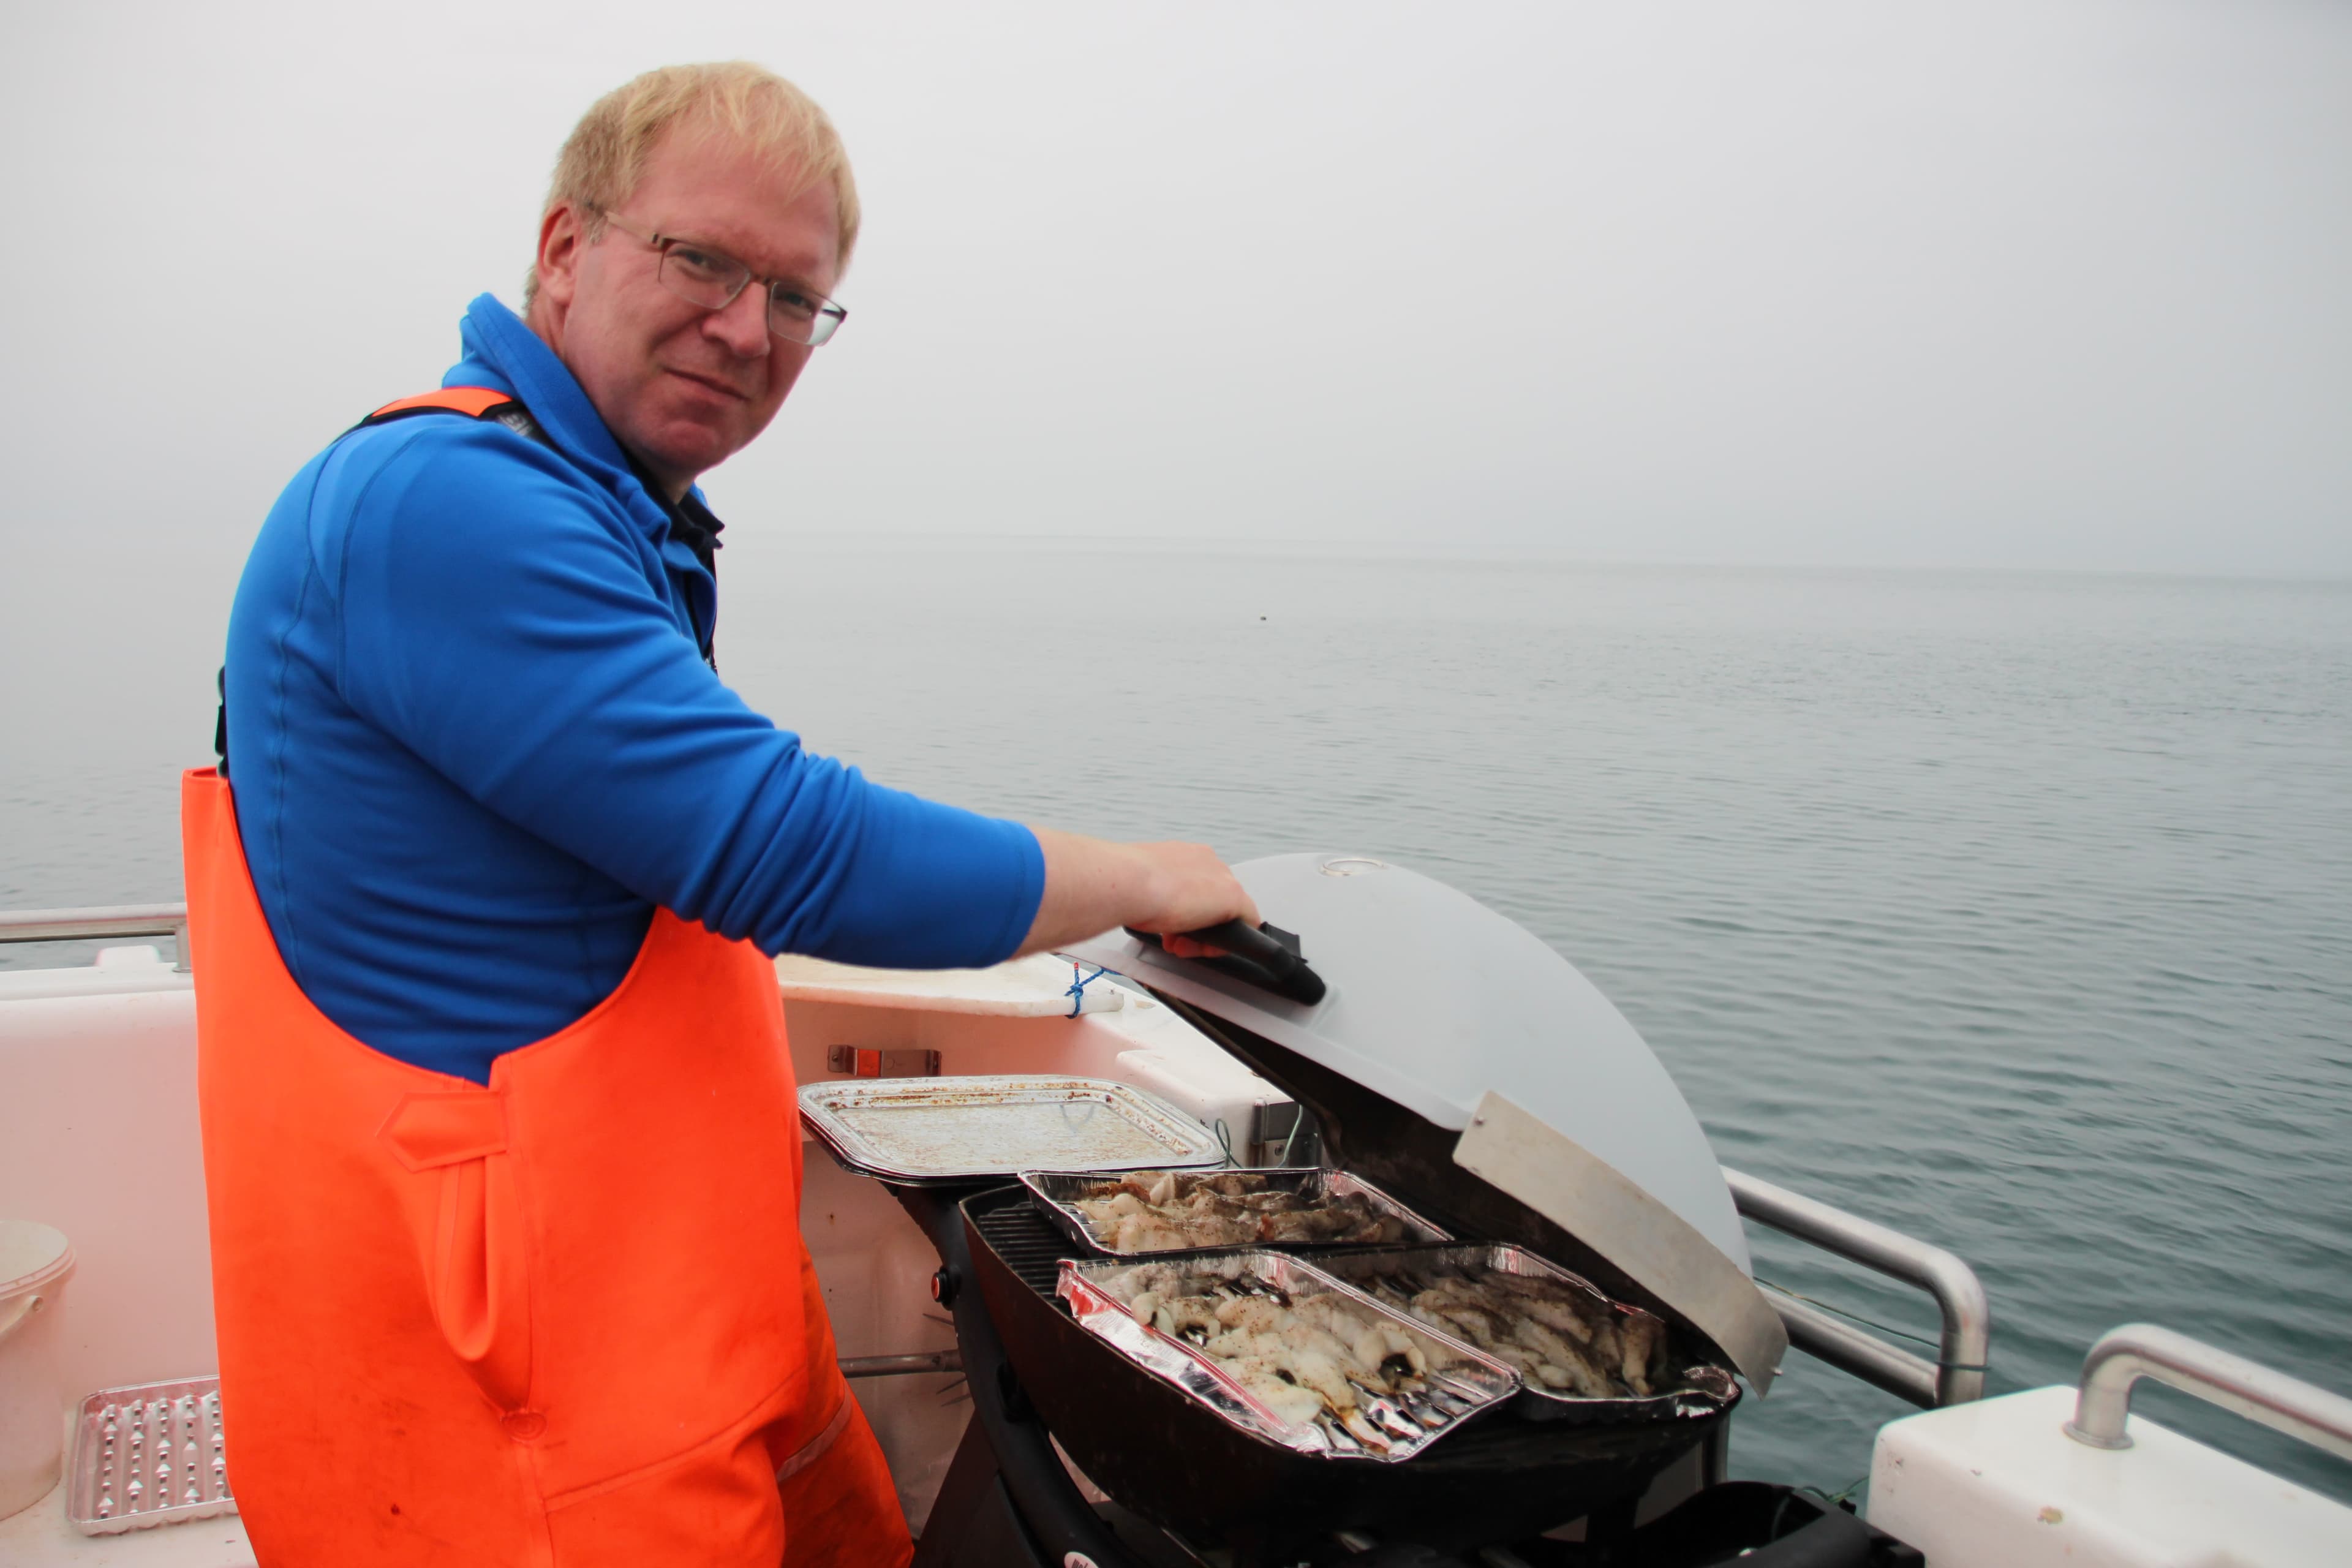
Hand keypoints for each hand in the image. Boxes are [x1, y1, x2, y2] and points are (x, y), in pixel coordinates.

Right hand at [1018, 830, 1258, 955]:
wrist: (1121, 882)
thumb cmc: (1112, 881)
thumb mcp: (1122, 884)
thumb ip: (1127, 891)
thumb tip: (1099, 895)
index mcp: (1177, 854)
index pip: (1193, 885)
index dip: (1182, 912)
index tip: (1166, 926)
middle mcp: (1202, 860)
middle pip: (1213, 901)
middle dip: (1195, 926)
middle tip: (1173, 941)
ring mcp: (1220, 878)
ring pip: (1228, 914)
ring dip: (1205, 937)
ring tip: (1180, 946)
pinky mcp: (1233, 899)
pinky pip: (1248, 924)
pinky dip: (1230, 943)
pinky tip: (1209, 951)